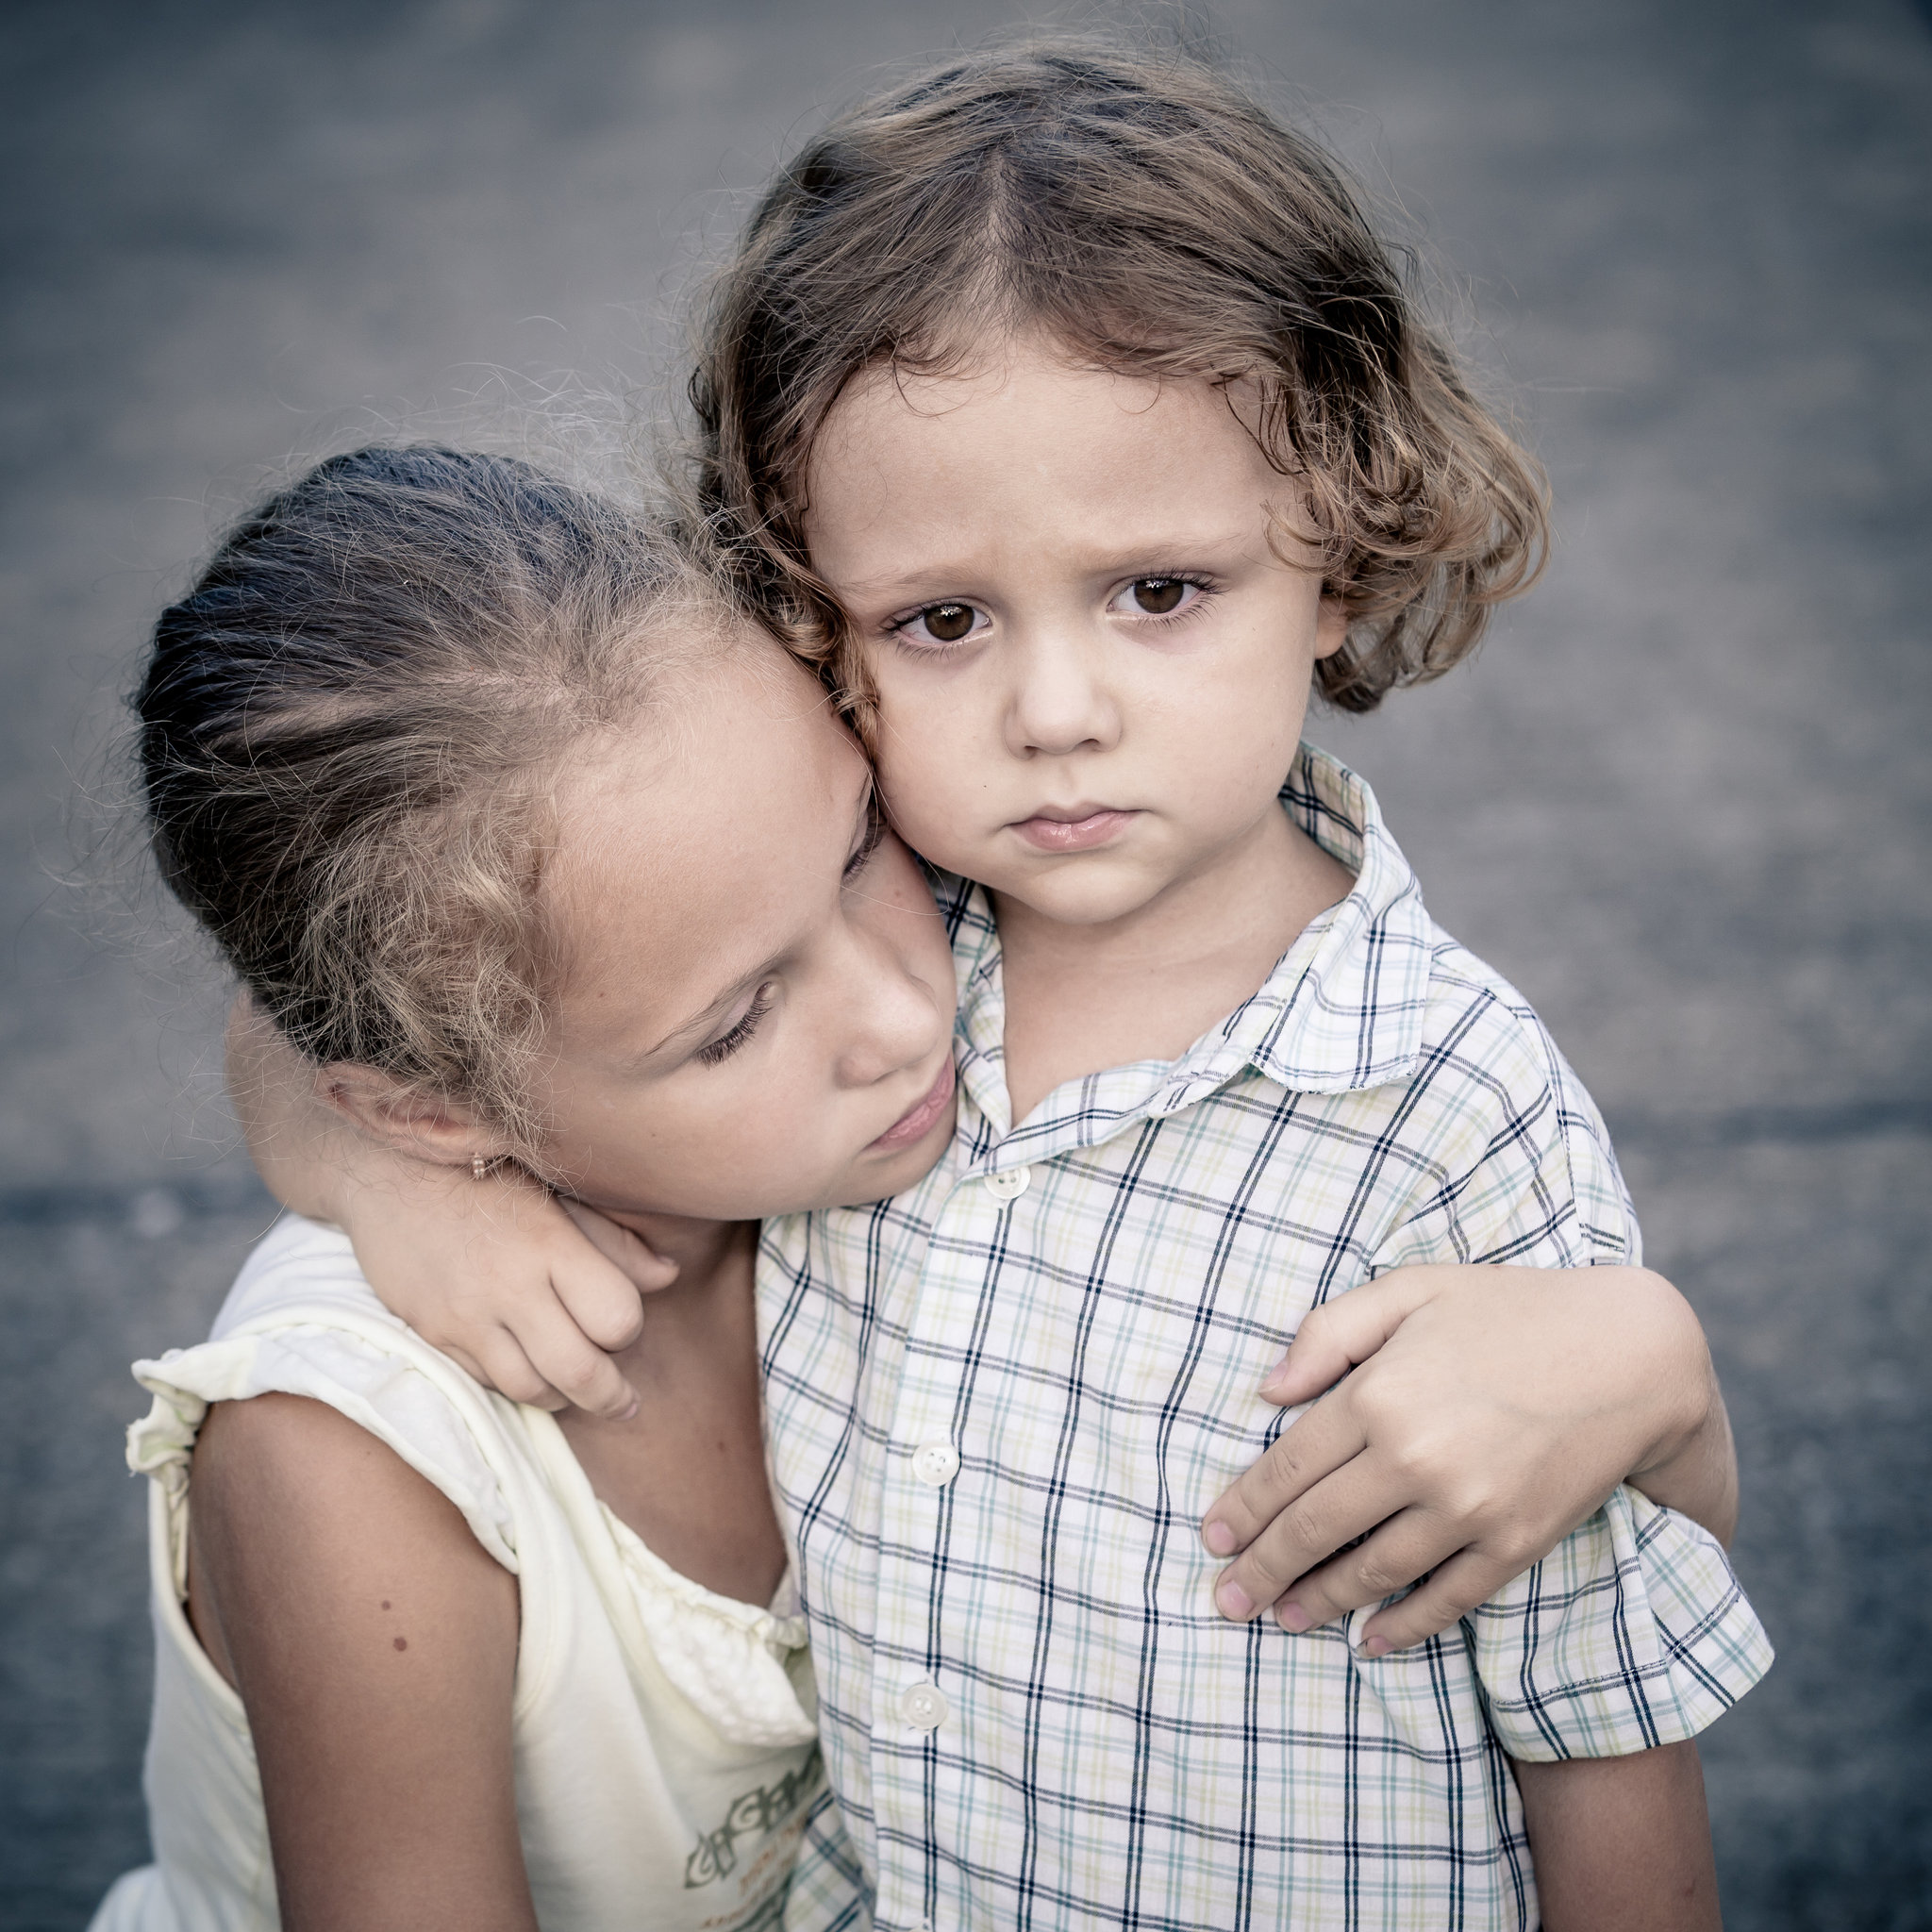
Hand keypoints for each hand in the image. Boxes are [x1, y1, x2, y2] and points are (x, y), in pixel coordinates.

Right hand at [344, 1163, 677, 1418]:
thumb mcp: (558, 1192)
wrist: (387, 1172)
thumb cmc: (487, 1174)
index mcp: (550, 1244)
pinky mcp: (433, 1333)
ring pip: (530, 1388)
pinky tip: (529, 1369)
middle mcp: (508, 1285)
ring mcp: (465, 1315)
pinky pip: (485, 1381)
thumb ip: (613, 1241)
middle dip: (611, 1396)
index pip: (616, 1317)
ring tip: (577, 1390)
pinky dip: (515, 1384)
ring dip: (562, 1398)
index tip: (624, 1324)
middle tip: (625, 1403)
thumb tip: (668, 1277)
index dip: (628, 1328)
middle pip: (578, 1370)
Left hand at [1199, 1264, 1731, 1653]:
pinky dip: (1403, 1627)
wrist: (1627, 1353)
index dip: (1243, 1510)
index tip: (1211, 1538)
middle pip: (1315, 1531)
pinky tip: (1369, 1641)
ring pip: (1371, 1573)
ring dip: (1318, 1603)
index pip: (1287, 1470)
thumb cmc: (1507, 1309)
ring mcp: (1466, 1509)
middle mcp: (1414, 1460)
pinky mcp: (1514, 1542)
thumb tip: (1267, 1391)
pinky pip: (1445, 1599)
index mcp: (1378, 1396)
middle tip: (1226, 1601)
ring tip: (1282, 1618)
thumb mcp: (1410, 1290)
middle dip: (1262, 1570)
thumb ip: (1330, 1333)